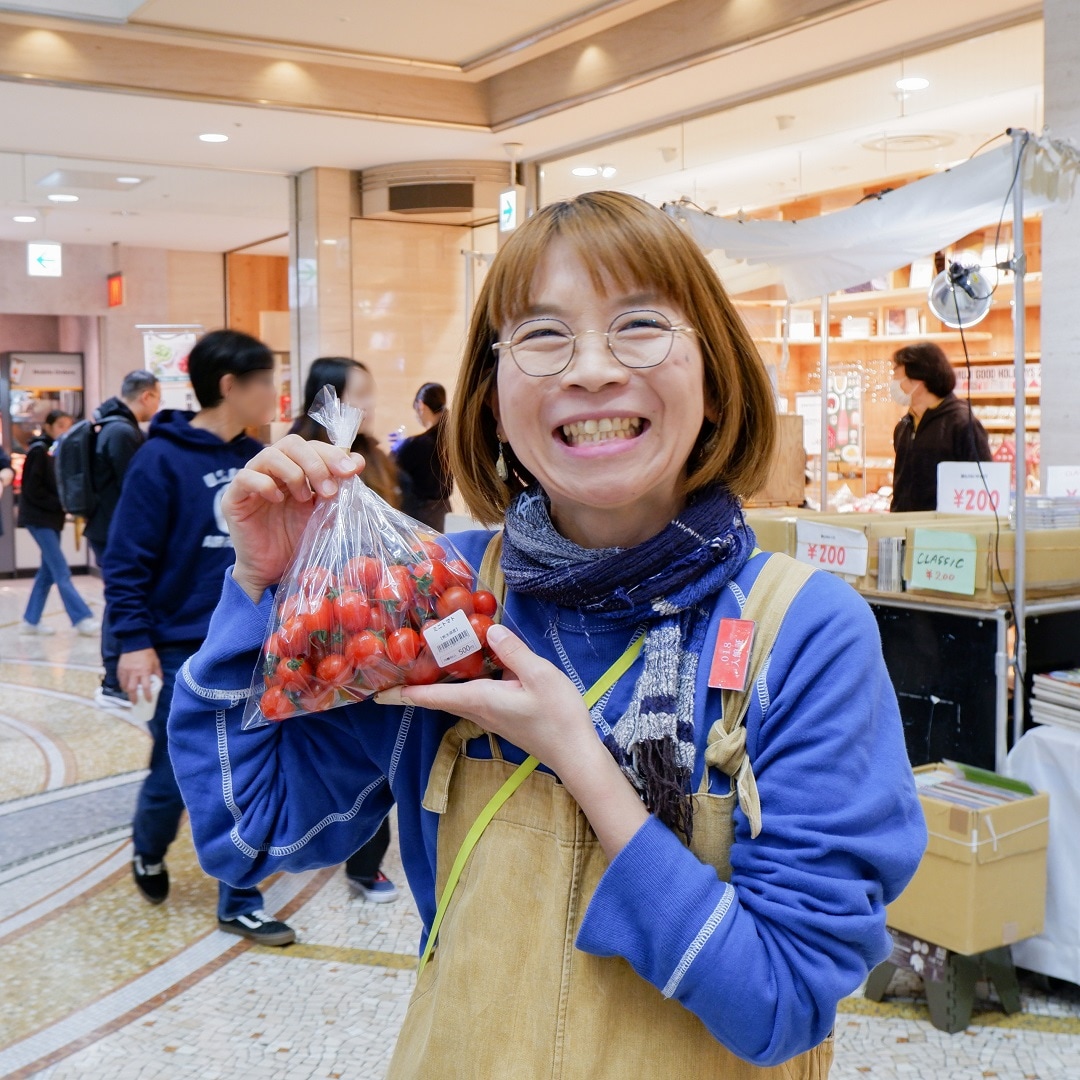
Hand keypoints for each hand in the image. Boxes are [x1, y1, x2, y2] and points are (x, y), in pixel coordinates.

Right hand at [119, 647, 162, 702]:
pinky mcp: (120, 668)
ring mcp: (125, 671)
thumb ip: (158, 673)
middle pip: (132, 689)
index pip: (146, 687)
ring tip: (130, 694)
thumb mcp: (156, 662)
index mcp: (144, 671)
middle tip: (135, 703)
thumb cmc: (148, 653)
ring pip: (124, 686)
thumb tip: (160, 682)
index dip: (147, 696)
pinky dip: (122, 684)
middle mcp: (134, 673)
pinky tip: (125, 686)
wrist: (135, 643)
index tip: (148, 701)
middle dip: (133, 698)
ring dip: (127, 692)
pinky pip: (120, 679)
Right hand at [220, 435, 363, 600]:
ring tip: (304, 498)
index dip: (332, 454)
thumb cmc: (297, 538)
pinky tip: (278, 501)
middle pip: (291, 443)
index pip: (311, 446)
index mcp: (295, 468)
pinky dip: (265, 485)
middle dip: (316, 463)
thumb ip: (338, 488)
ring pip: (269, 455)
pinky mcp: (234, 497)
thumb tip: (358, 462)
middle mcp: (272, 469)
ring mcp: (251, 480)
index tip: (351, 471)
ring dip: (294, 474)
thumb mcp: (324, 511)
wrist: (274, 569)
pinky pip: (245, 477)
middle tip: (329, 491)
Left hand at [375, 626, 649, 856]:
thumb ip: (512, 651)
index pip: (430, 696)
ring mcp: (490, 714)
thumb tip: (489, 629)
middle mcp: (477, 709)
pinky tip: (472, 660)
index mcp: (478, 699)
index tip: (374, 691)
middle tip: (394, 659)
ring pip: (455, 693)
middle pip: (437, 695)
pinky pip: (473, 693)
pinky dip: (462, 678)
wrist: (576, 753)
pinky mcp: (502, 714)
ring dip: (437, 679)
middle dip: (414, 680)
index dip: (401, 693)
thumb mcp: (538, 675)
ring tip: (425, 655)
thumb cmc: (557, 716)